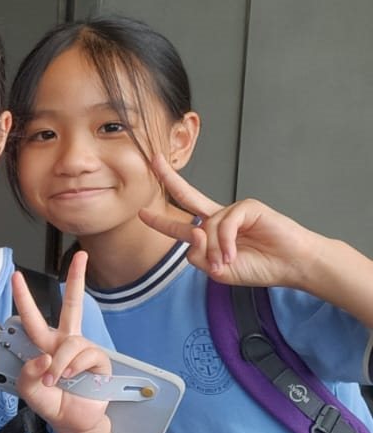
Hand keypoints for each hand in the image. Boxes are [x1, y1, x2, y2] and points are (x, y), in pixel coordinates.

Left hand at [12, 251, 111, 432]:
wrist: (74, 423)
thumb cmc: (52, 403)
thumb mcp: (29, 391)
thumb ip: (27, 374)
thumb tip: (43, 357)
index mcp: (46, 345)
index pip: (34, 318)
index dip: (24, 298)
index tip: (16, 276)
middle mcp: (66, 342)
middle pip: (72, 305)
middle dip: (76, 279)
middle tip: (81, 256)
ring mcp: (84, 350)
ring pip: (70, 343)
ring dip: (59, 364)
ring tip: (56, 381)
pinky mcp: (99, 361)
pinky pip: (84, 355)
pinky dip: (73, 368)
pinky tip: (72, 379)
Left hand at [139, 157, 319, 289]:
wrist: (290, 265)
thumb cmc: (259, 267)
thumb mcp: (218, 272)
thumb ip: (198, 256)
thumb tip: (193, 232)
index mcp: (211, 234)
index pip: (181, 225)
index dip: (161, 220)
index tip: (142, 213)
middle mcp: (219, 218)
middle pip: (188, 196)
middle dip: (169, 178)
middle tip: (153, 160)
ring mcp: (233, 211)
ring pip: (207, 228)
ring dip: (214, 250)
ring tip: (227, 262)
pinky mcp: (248, 207)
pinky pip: (225, 223)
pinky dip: (225, 241)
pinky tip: (233, 254)